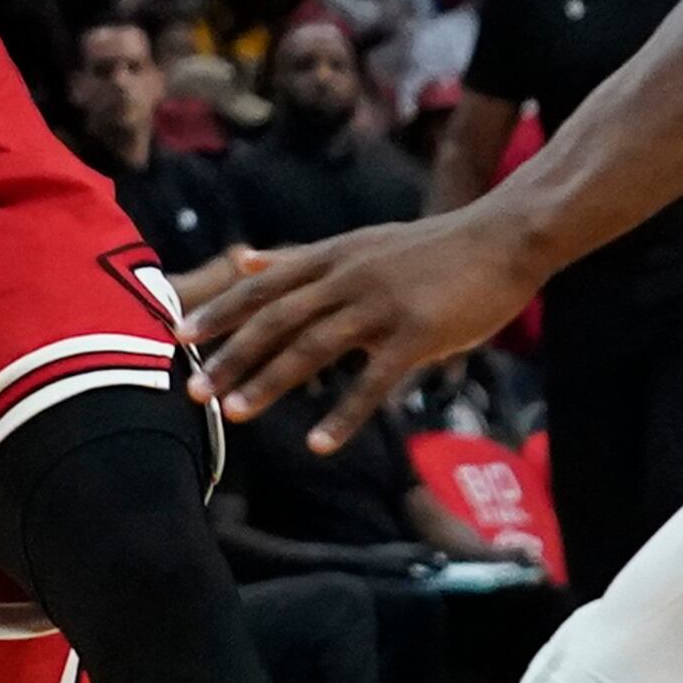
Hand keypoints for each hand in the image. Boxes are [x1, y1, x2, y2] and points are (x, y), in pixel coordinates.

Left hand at [184, 210, 543, 452]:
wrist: (503, 239)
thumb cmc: (432, 249)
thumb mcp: (359, 243)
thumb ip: (300, 258)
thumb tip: (243, 259)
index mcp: (333, 257)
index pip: (264, 286)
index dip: (221, 311)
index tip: (179, 335)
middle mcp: (348, 277)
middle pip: (277, 319)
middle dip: (232, 356)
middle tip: (195, 391)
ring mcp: (382, 305)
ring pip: (313, 348)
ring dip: (271, 383)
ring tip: (237, 415)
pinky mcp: (417, 334)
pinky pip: (372, 382)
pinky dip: (343, 414)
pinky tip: (318, 443)